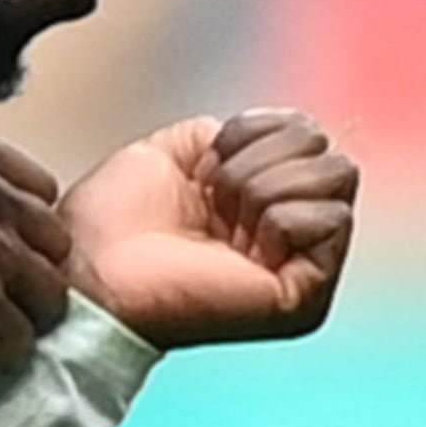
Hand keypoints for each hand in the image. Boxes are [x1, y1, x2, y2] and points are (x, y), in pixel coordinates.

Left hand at [66, 108, 358, 349]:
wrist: (88, 270)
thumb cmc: (110, 224)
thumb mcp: (168, 151)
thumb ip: (223, 134)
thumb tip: (274, 131)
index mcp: (260, 200)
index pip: (308, 135)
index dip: (253, 132)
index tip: (203, 165)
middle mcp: (290, 233)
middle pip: (331, 155)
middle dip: (260, 160)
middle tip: (212, 197)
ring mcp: (303, 266)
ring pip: (336, 179)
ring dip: (263, 187)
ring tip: (221, 220)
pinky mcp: (305, 295)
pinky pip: (330, 221)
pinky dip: (278, 221)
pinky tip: (240, 248)